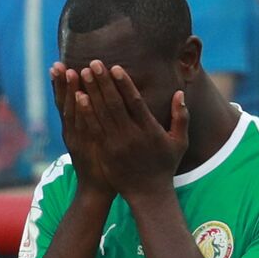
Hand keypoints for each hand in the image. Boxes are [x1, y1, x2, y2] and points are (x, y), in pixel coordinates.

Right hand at [52, 61, 112, 198]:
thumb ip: (92, 122)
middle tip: (58, 63)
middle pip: (63, 103)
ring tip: (69, 71)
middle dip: (61, 83)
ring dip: (69, 91)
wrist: (96, 190)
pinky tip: (79, 96)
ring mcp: (76, 138)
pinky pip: (82, 125)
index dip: (61, 84)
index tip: (59, 65)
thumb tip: (95, 102)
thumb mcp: (92, 141)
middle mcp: (70, 131)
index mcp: (72, 128)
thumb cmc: (99, 165)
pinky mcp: (84, 146)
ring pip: (71, 110)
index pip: (65, 101)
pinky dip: (79, 111)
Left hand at [76, 61, 187, 199]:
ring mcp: (116, 144)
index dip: (124, 84)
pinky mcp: (104, 151)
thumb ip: (181, 117)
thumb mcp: (179, 142)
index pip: (135, 102)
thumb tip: (180, 93)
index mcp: (150, 130)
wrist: (148, 194)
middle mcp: (131, 135)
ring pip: (100, 113)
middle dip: (102, 82)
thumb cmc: (165, 166)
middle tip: (92, 63)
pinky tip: (77, 97)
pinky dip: (84, 112)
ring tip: (81, 73)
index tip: (115, 67)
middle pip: (114, 104)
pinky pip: (92, 128)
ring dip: (90, 92)